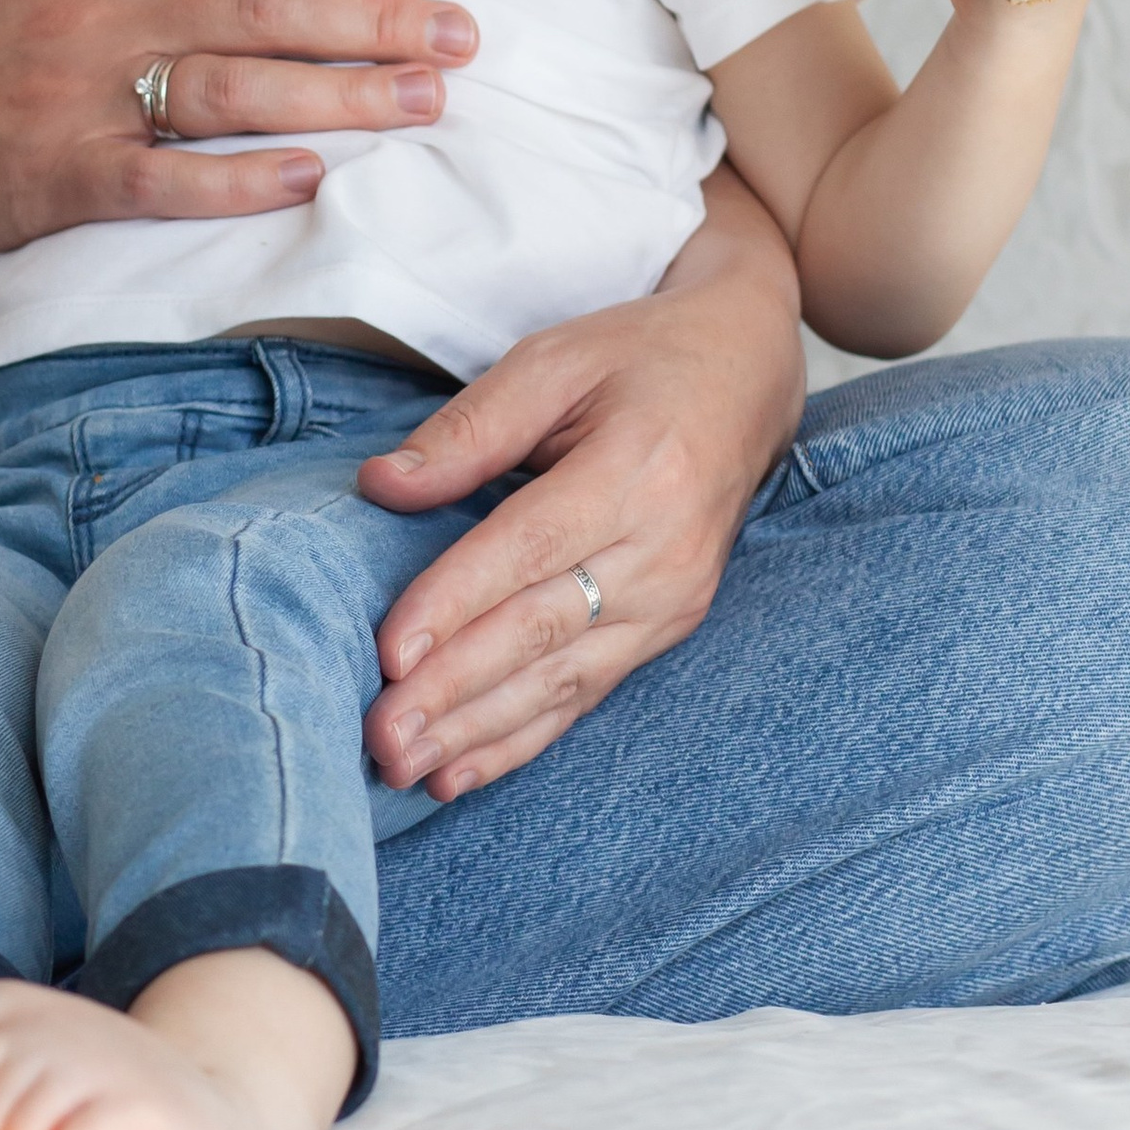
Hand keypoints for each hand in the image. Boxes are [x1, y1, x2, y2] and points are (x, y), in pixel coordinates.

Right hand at [0, 0, 477, 259]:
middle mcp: (101, 15)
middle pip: (264, 6)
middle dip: (377, 17)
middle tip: (462, 32)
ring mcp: (84, 101)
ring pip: (237, 94)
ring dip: (342, 98)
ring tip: (428, 101)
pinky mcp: (66, 183)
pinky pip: (168, 182)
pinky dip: (243, 182)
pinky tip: (316, 178)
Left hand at [354, 173, 801, 798]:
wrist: (749, 375)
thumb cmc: (640, 358)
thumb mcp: (554, 359)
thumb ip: (469, 428)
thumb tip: (381, 485)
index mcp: (635, 470)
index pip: (529, 549)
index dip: (456, 604)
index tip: (389, 654)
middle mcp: (663, 549)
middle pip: (542, 630)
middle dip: (455, 692)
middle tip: (380, 738)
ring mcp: (674, 598)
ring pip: (563, 680)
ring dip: (479, 732)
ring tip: (403, 767)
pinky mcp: (670, 627)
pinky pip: (587, 693)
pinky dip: (522, 739)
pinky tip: (462, 771)